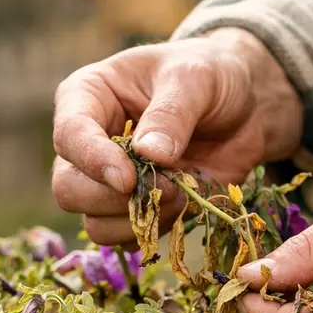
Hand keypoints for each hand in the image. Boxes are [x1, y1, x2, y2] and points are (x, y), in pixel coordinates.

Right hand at [51, 29, 301, 245]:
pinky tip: (182, 205)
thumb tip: (149, 155)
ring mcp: (106, 180)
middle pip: (68, 187)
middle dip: (113, 198)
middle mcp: (87, 142)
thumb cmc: (210, 75)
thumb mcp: (195, 77)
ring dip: (138, 218)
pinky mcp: (132, 207)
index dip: (92, 161)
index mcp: (86, 97)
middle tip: (166, 185)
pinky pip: (125, 237)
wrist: (244, 105)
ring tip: (180, 193)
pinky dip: (154, 229)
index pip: (69, 135)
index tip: (127, 178)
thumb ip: (171, 113)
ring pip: (93, 222)